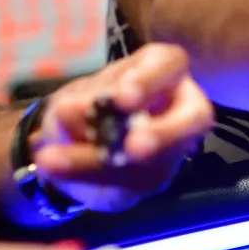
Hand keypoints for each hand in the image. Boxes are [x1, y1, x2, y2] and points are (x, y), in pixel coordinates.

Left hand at [31, 44, 212, 212]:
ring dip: (105, 164)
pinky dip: (90, 177)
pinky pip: (130, 184)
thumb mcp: (76, 95)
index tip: (122, 98)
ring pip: (156, 160)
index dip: (150, 81)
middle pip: (196, 117)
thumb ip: (78, 103)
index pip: (170, 66)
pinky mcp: (154, 178)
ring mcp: (173, 147)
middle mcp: (180, 106)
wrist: (73, 142)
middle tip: (132, 148)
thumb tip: (73, 112)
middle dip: (165, 133)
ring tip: (53, 160)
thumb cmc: (86, 103)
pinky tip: (55, 169)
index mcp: (163, 70)